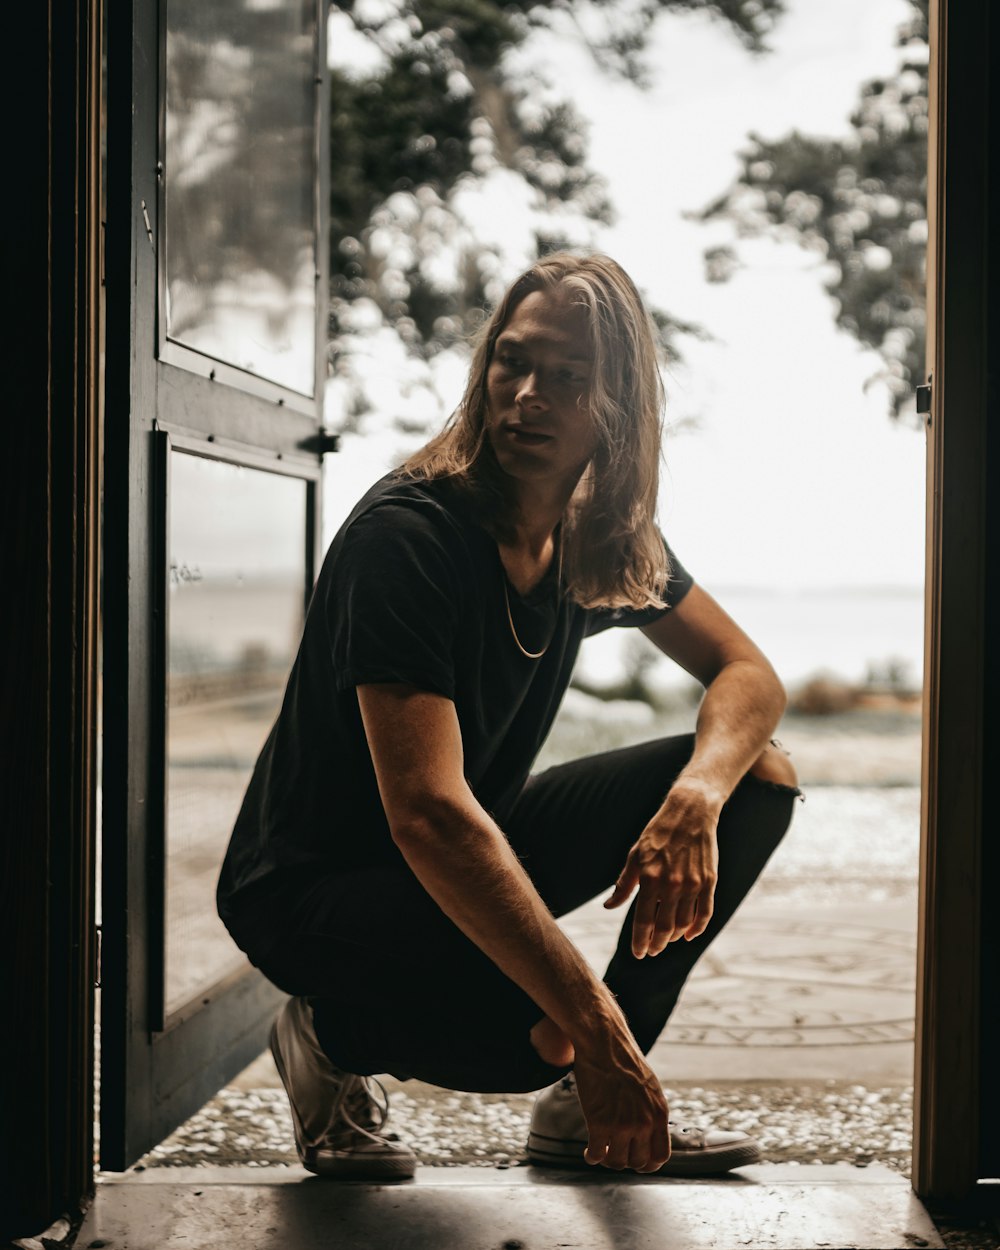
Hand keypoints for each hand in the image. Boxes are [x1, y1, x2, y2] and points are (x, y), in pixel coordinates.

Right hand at [573, 1050, 671, 1172]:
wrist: (603, 1043)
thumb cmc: (623, 1060)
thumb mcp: (649, 1087)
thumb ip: (651, 1112)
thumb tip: (648, 1133)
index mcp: (659, 1114)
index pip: (660, 1156)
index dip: (648, 1163)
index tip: (636, 1161)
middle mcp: (644, 1123)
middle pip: (638, 1163)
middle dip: (626, 1160)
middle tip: (615, 1152)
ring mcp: (621, 1125)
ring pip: (616, 1163)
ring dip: (608, 1160)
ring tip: (601, 1152)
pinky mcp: (599, 1123)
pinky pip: (596, 1154)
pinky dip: (591, 1157)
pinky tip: (588, 1152)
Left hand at [603, 777, 720, 956]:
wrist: (690, 813)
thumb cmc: (657, 833)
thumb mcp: (635, 856)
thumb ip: (624, 884)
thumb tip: (609, 906)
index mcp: (649, 878)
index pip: (643, 921)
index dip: (639, 941)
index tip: (638, 953)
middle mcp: (672, 884)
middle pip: (664, 928)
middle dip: (656, 944)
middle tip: (652, 950)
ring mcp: (693, 884)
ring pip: (684, 924)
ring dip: (675, 938)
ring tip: (667, 940)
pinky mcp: (709, 881)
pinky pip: (705, 913)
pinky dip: (697, 928)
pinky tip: (689, 934)